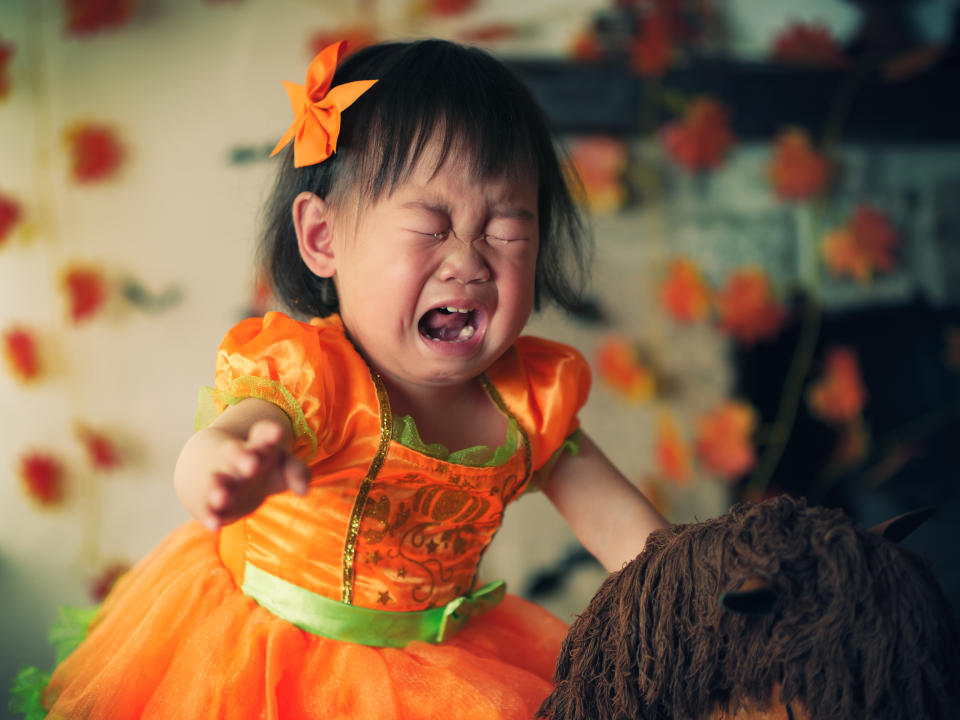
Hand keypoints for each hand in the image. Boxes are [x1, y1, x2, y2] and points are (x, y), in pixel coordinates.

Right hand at [175, 408, 309, 530]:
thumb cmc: (258, 465)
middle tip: (251, 465)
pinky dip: (209, 517)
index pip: (262, 435)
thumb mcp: (281, 464)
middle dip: (243, 459)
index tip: (277, 432)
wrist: (208, 465)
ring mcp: (219, 480)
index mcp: (256, 447)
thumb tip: (303, 492)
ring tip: (222, 498)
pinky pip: (207, 509)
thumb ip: (297, 472)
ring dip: (219, 490)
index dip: (269, 433)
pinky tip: (214, 525)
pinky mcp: (208, 502)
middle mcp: (234, 460)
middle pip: (236, 455)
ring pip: (217, 483)